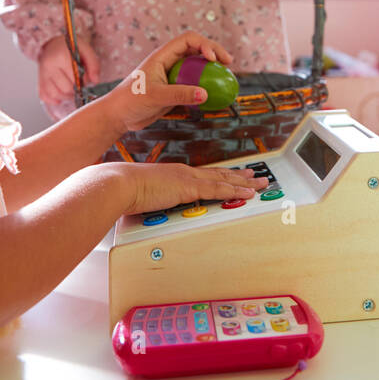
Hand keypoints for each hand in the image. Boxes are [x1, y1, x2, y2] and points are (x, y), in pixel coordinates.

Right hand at [38, 34, 99, 103]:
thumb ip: (93, 64)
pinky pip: (45, 97)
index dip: (83, 81)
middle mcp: (48, 66)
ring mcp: (42, 75)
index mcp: (60, 56)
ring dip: (67, 96)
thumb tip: (95, 81)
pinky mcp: (39, 82)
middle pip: (65, 88)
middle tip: (79, 83)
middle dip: (76, 89)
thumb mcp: (85, 49)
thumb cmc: (69, 47)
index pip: (75, 78)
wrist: (52, 43)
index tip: (85, 77)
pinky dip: (55, 99)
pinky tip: (62, 93)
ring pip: (55, 94)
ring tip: (73, 89)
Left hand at [103, 31, 235, 132]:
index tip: (214, 59)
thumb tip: (205, 93)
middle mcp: (169, 62)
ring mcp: (173, 76)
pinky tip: (215, 95)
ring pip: (197, 66)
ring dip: (212, 69)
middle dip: (214, 52)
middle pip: (196, 49)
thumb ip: (180, 94)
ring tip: (226, 76)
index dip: (204, 44)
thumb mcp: (156, 96)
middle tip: (229, 63)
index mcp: (163, 56)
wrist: (118, 116)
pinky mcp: (174, 89)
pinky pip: (194, 84)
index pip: (188, 40)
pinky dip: (206, 86)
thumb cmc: (130, 101)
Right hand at [111, 162, 265, 216]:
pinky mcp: (188, 188)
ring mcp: (188, 179)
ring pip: (223, 180)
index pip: (205, 174)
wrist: (119, 184)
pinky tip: (246, 193)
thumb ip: (154, 199)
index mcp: (176, 173)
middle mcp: (185, 173)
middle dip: (240, 176)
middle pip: (219, 174)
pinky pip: (217, 190)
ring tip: (259, 184)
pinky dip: (234, 191)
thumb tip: (153, 207)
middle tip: (256, 176)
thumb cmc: (125, 190)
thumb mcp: (144, 194)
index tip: (235, 175)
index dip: (222, 175)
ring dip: (244, 183)